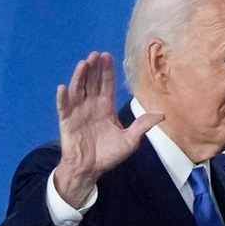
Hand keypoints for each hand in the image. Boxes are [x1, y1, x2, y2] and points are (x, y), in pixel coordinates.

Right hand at [53, 52, 163, 206]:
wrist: (90, 170)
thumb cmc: (108, 155)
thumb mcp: (130, 140)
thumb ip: (142, 125)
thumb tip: (162, 114)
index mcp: (106, 107)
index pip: (106, 84)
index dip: (107, 71)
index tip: (107, 56)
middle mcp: (91, 105)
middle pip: (92, 82)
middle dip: (93, 69)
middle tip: (95, 55)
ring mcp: (78, 111)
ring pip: (78, 89)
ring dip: (79, 77)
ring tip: (83, 64)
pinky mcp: (66, 121)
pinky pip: (63, 107)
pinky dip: (62, 98)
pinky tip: (62, 88)